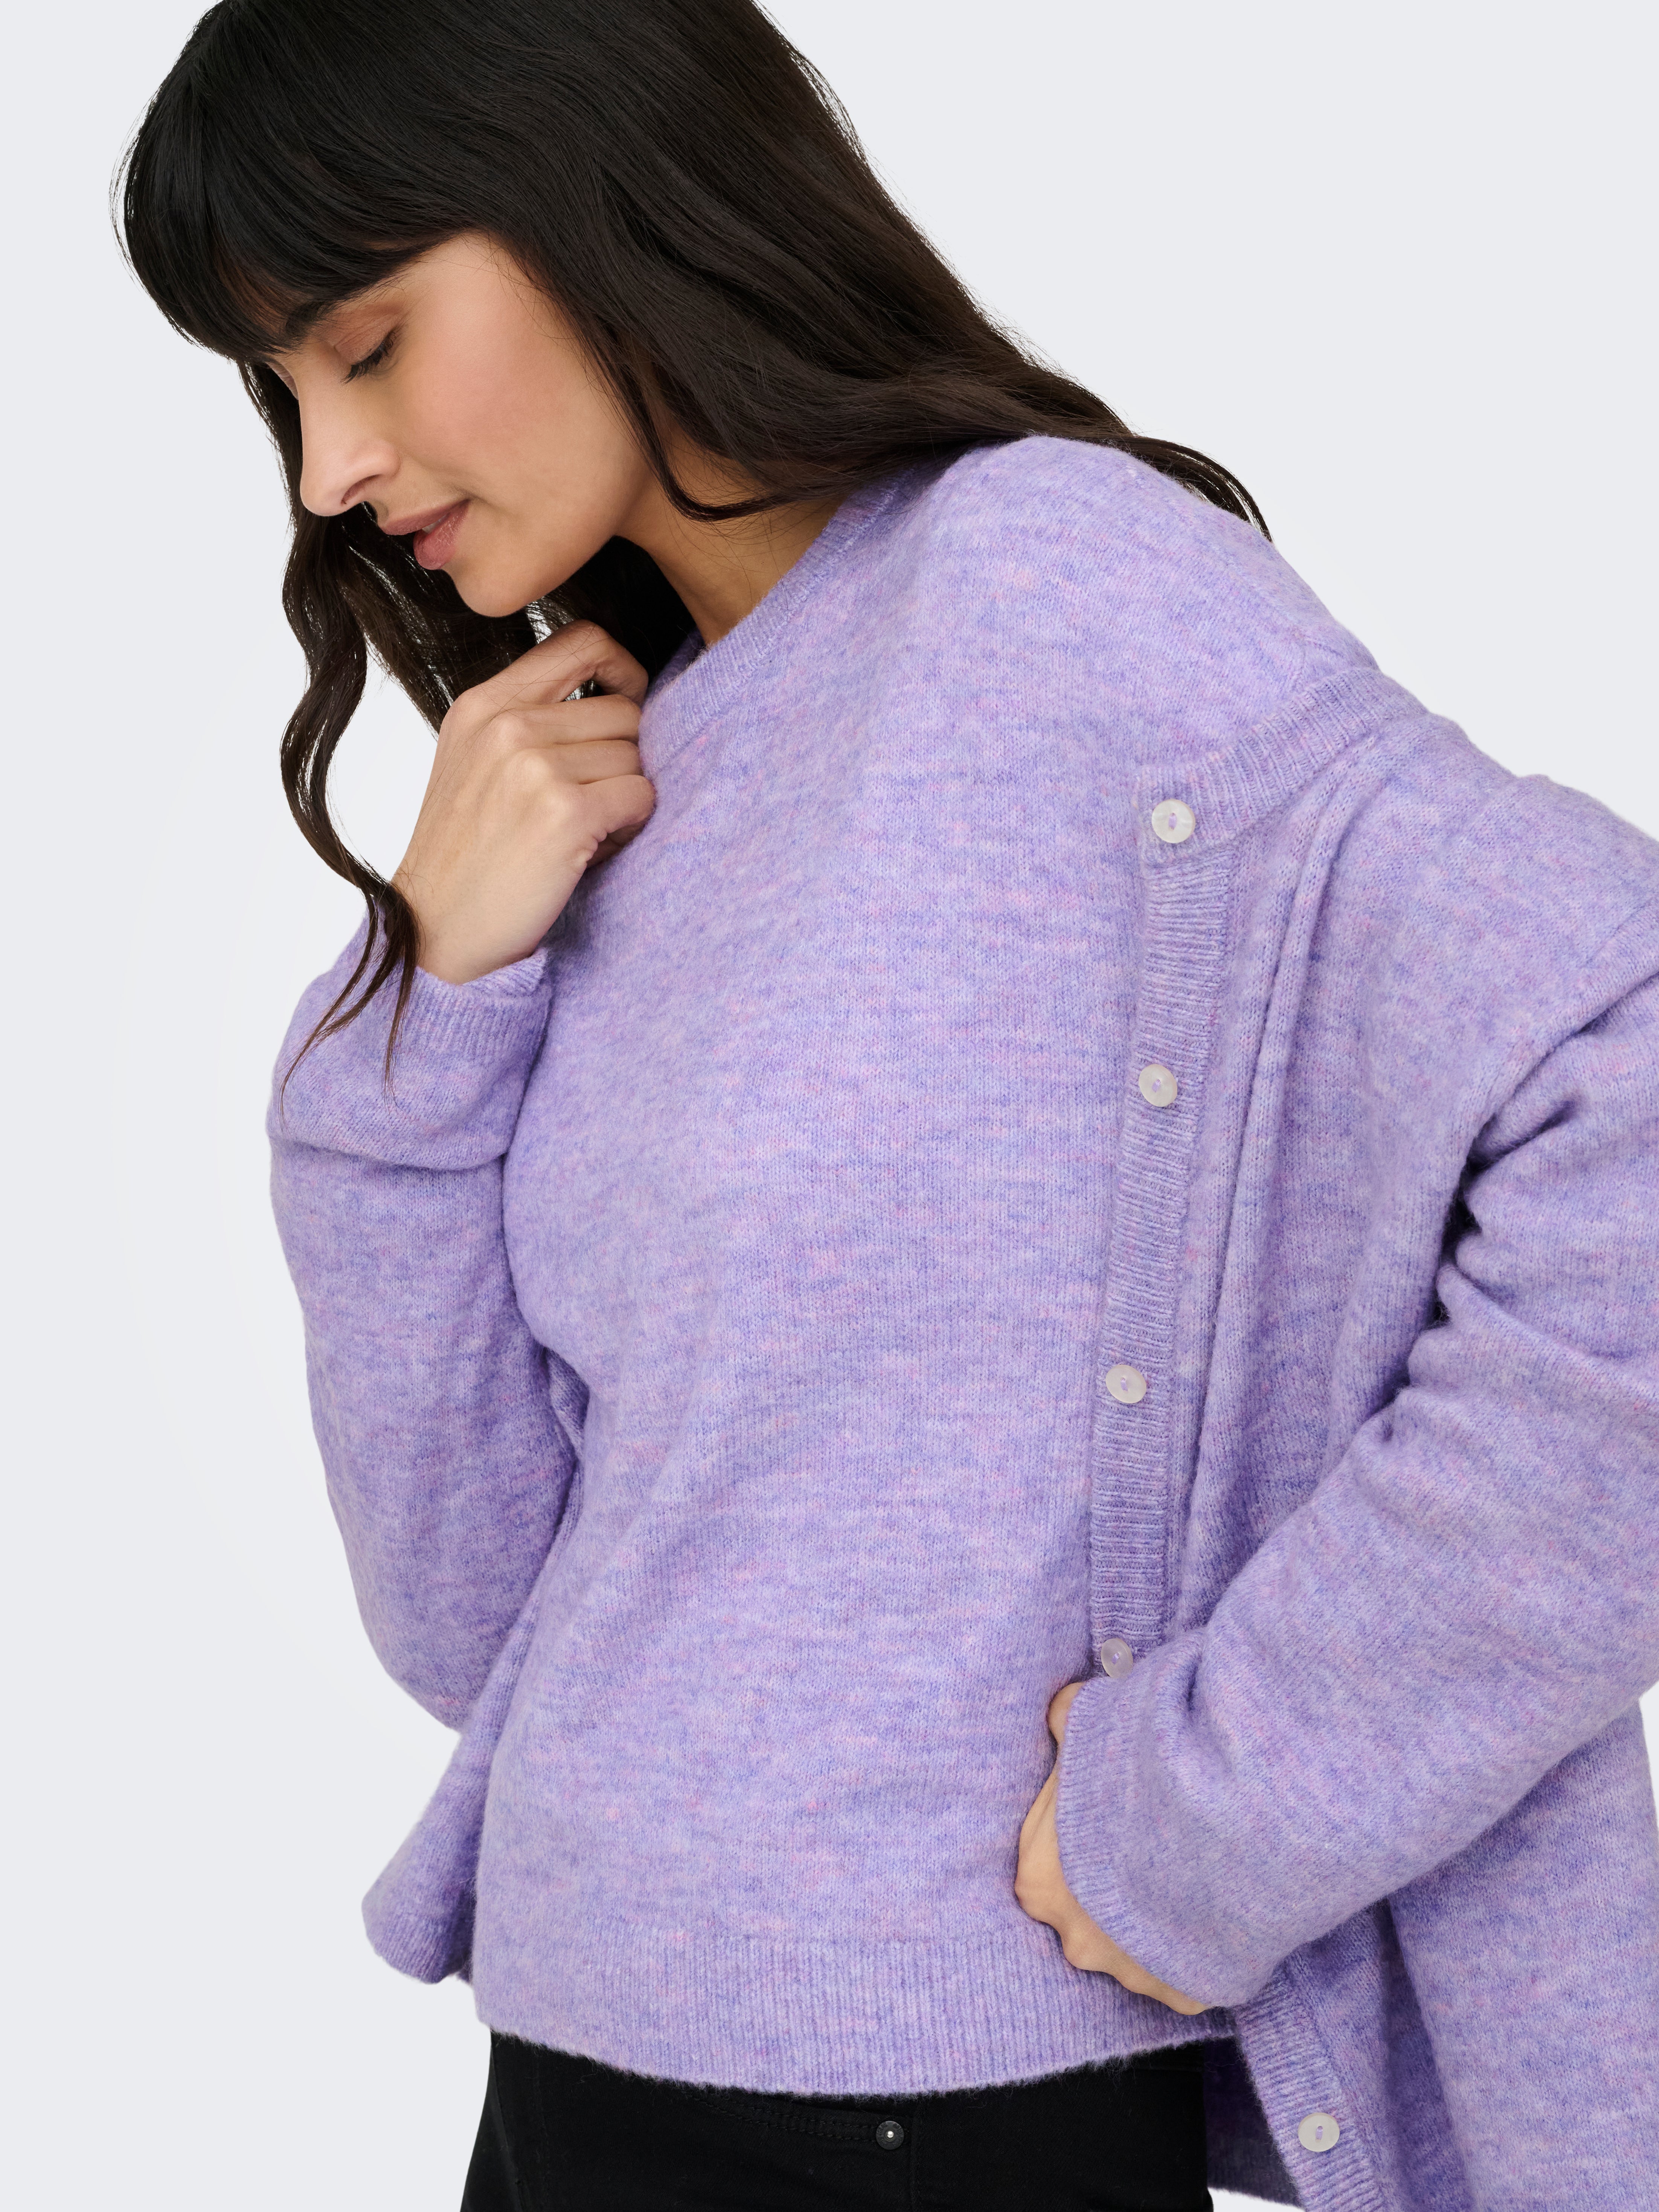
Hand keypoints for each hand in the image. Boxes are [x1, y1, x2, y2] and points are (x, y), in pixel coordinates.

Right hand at [393, 621, 655, 983]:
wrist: (437, 930)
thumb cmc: (469, 854)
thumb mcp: (476, 762)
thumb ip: (531, 718)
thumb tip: (618, 694)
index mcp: (484, 703)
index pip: (584, 639)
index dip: (622, 668)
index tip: (623, 703)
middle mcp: (507, 725)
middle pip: (623, 709)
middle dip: (622, 758)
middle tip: (593, 800)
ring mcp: (534, 766)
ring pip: (636, 755)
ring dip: (626, 796)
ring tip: (586, 829)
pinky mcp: (565, 813)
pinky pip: (641, 795)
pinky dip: (631, 825)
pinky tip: (594, 848)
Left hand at [1014, 1679, 1207, 2014]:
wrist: (1230, 1819)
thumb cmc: (1148, 1772)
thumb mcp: (1097, 1721)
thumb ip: (1067, 1719)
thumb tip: (1057, 1709)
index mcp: (1040, 1882)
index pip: (1043, 1864)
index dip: (1076, 1835)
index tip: (1106, 1817)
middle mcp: (1077, 1942)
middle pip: (1087, 1911)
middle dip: (1112, 1882)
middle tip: (1151, 1841)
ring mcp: (1132, 1975)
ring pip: (1136, 1944)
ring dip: (1156, 1913)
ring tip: (1189, 1868)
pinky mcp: (1184, 1994)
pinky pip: (1185, 1970)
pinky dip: (1199, 1941)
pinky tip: (1214, 1901)